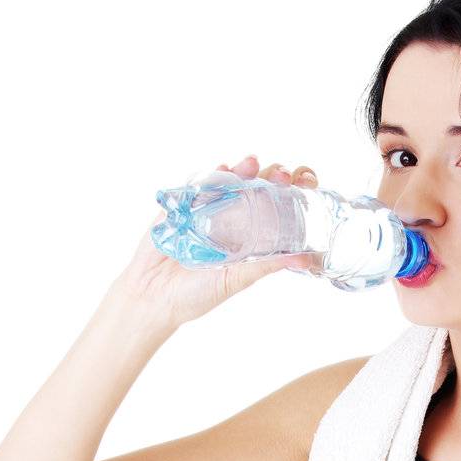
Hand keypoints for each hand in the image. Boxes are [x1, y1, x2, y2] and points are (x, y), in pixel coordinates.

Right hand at [111, 155, 322, 330]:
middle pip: (257, 188)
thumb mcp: (238, 280)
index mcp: (249, 237)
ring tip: (255, 163)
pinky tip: (225, 168)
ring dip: (244, 169)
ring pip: (231, 182)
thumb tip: (306, 259)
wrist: (153, 297)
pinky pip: (199, 183)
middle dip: (272, 177)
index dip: (291, 193)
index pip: (275, 208)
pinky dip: (212, 173)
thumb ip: (267, 266)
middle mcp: (231, 220)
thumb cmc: (195, 295)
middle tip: (285, 175)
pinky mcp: (182, 205)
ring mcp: (207, 210)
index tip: (307, 184)